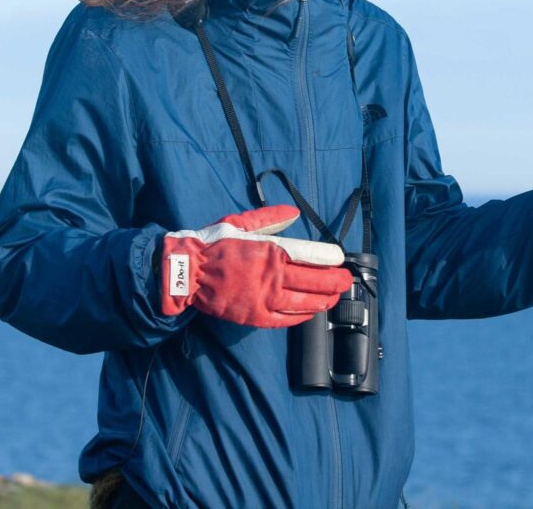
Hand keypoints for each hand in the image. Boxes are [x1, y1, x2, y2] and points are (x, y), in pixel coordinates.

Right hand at [159, 204, 353, 326]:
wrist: (186, 273)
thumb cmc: (213, 245)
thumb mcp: (240, 223)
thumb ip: (270, 218)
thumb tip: (294, 213)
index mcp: (270, 251)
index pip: (309, 255)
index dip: (329, 258)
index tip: (340, 258)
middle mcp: (272, 277)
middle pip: (314, 281)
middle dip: (335, 281)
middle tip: (346, 280)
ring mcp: (265, 299)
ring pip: (304, 302)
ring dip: (324, 300)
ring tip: (334, 297)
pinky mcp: (255, 316)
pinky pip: (286, 319)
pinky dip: (302, 316)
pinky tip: (311, 312)